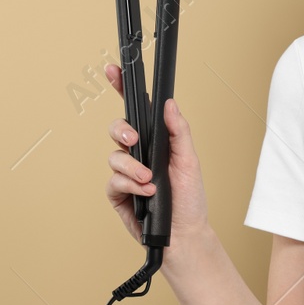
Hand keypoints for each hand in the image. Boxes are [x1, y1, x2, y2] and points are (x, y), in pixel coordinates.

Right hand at [103, 64, 210, 247]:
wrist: (184, 234)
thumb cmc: (190, 199)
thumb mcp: (190, 160)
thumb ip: (179, 131)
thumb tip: (169, 104)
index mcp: (155, 141)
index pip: (136, 111)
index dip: (121, 88)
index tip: (113, 70)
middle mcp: (138, 154)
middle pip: (117, 128)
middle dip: (122, 129)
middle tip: (133, 138)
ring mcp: (126, 173)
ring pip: (115, 156)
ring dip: (133, 168)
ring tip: (150, 180)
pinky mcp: (117, 193)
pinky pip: (113, 180)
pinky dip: (130, 185)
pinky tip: (146, 192)